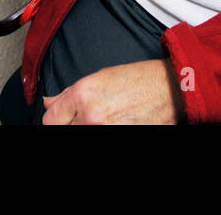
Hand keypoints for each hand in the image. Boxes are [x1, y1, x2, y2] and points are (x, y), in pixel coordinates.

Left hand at [41, 60, 185, 124]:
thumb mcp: (99, 78)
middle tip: (85, 119)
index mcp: (82, 95)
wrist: (170, 90)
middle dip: (70, 126)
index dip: (55, 120)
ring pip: (79, 136)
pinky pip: (98, 142)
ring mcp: (106, 132)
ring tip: (104, 120)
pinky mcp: (121, 138)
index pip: (50, 121)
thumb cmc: (139, 80)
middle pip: (62, 131)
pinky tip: (113, 124)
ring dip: (86, 129)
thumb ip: (69, 94)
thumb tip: (50, 103)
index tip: (61, 120)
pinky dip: (101, 133)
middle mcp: (91, 117)